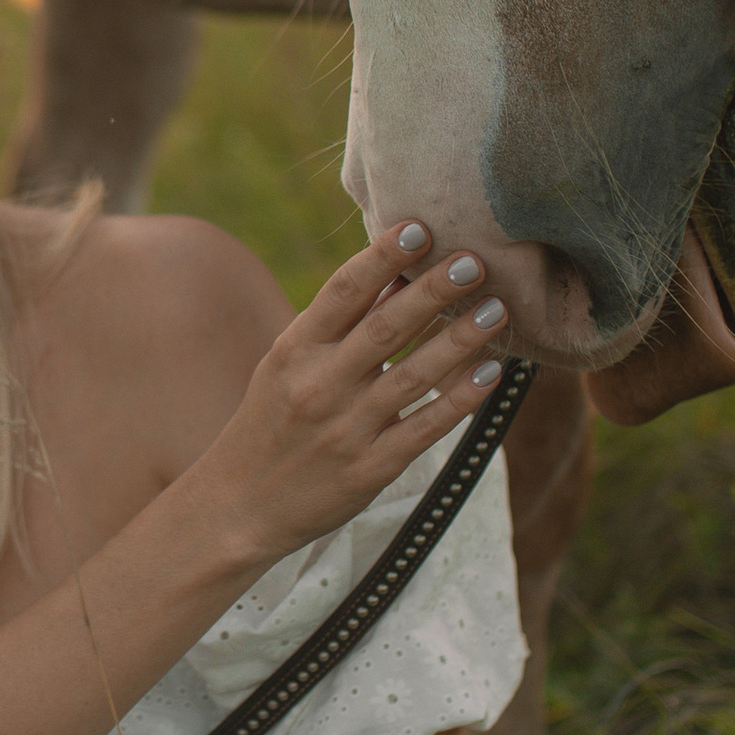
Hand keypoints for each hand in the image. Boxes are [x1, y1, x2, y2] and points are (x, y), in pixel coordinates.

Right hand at [201, 222, 507, 567]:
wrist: (238, 507)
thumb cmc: (270, 424)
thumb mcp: (285, 367)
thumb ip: (336, 327)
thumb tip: (395, 275)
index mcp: (293, 351)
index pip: (341, 292)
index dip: (381, 257)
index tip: (418, 227)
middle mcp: (319, 386)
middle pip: (384, 329)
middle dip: (432, 291)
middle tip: (473, 261)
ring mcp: (346, 429)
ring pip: (413, 376)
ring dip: (459, 339)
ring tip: (496, 308)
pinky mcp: (370, 468)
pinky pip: (425, 428)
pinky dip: (460, 399)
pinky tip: (491, 371)